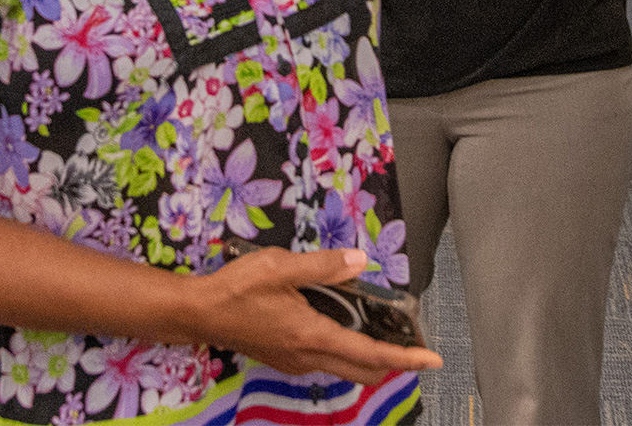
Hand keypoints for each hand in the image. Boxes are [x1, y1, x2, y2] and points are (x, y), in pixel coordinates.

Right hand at [189, 247, 439, 384]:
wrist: (199, 312)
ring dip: (367, 355)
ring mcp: (295, 362)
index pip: (370, 355)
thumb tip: (359, 261)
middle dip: (392, 361)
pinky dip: (344, 349)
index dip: (405, 358)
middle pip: (363, 370)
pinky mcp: (285, 358)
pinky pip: (325, 360)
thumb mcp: (281, 267)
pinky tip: (339, 324)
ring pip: (344, 366)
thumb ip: (323, 266)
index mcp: (312, 336)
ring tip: (380, 329)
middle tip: (411, 342)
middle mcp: (308, 357)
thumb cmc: (237, 289)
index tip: (432, 359)